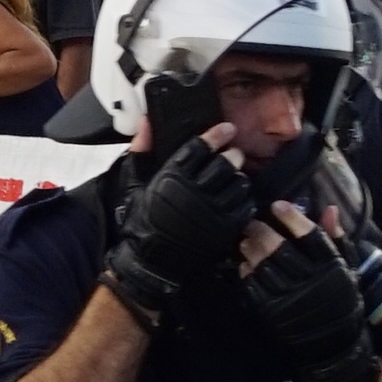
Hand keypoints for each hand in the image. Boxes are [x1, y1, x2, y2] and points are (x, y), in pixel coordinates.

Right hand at [105, 128, 256, 320]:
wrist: (152, 261)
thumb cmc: (144, 220)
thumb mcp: (135, 183)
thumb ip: (142, 151)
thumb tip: (146, 121)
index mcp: (172, 177)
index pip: (200, 147)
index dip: (216, 135)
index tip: (227, 129)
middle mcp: (193, 192)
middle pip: (225, 163)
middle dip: (231, 156)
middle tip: (232, 156)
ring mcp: (211, 211)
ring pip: (238, 183)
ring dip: (239, 177)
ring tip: (233, 178)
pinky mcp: (225, 229)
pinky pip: (245, 206)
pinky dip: (244, 199)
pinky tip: (236, 198)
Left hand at [232, 204, 381, 381]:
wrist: (333, 344)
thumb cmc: (339, 298)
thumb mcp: (347, 267)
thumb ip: (337, 239)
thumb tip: (328, 208)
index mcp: (332, 267)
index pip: (311, 235)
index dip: (292, 218)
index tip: (277, 206)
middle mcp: (311, 281)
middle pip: (281, 247)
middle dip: (263, 230)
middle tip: (253, 222)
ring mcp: (289, 297)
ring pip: (263, 264)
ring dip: (250, 248)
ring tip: (246, 240)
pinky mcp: (271, 312)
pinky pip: (252, 285)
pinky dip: (246, 271)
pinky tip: (245, 263)